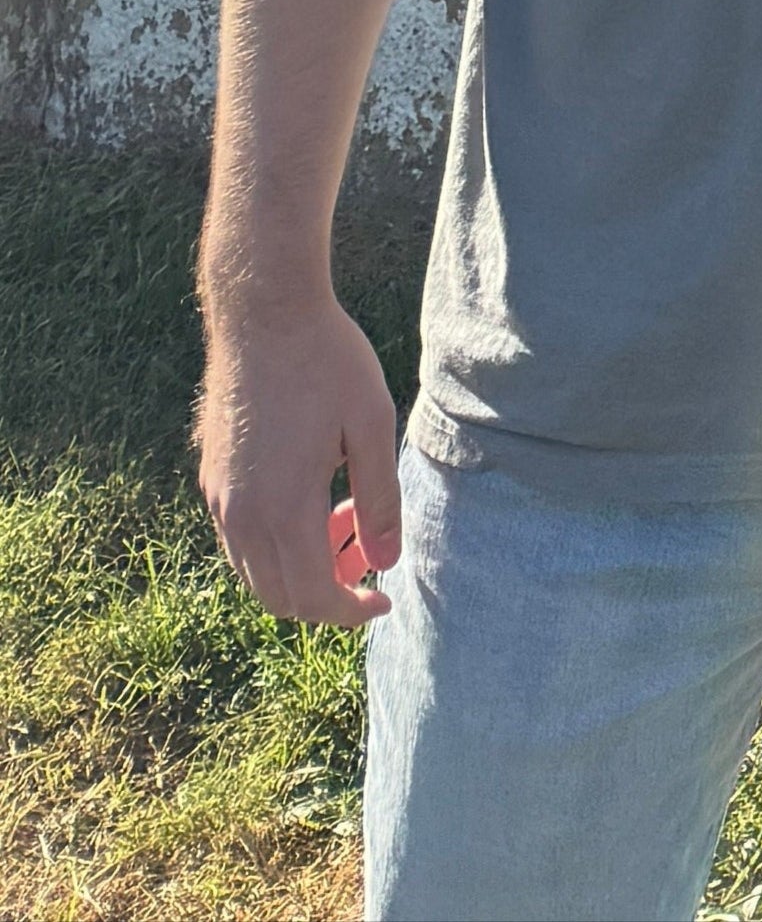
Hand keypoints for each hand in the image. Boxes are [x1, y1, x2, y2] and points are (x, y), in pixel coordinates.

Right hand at [197, 292, 401, 625]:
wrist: (264, 317)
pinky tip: (311, 502)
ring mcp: (219, 499)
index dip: (349, 611)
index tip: (383, 600)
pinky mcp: (210, 480)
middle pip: (279, 596)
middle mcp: (241, 516)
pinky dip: (274, 547)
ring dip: (299, 570)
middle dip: (327, 595)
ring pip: (254, 572)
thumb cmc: (328, 362)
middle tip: (368, 558)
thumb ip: (379, 500)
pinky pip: (239, 541)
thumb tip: (385, 562)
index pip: (313, 595)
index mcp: (284, 509)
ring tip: (344, 521)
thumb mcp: (373, 424)